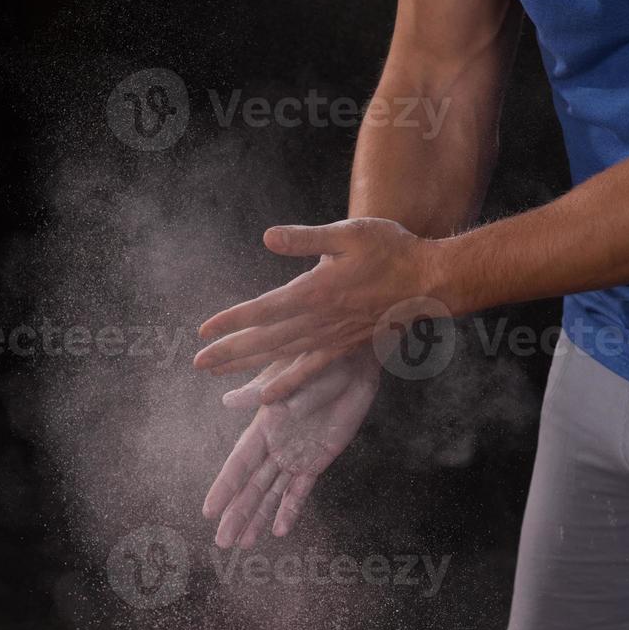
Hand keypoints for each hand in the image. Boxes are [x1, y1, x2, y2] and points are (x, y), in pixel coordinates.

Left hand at [193, 218, 439, 402]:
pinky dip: (286, 384)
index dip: (231, 321)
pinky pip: (310, 371)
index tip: (203, 331)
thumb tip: (267, 237)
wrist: (431, 281)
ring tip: (217, 374)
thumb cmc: (391, 250)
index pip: (263, 309)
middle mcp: (320, 320)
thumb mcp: (348, 233)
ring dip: (247, 367)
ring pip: (282, 356)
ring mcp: (333, 337)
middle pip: (265, 340)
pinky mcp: (345, 347)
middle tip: (197, 363)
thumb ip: (306, 238)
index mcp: (316, 290)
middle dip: (229, 352)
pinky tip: (266, 397)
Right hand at [204, 351, 381, 547]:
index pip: (239, 463)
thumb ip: (262, 394)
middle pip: (252, 486)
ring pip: (272, 493)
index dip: (224, 488)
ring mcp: (296, 454)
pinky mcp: (318, 459)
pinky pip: (301, 490)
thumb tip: (227, 402)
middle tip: (222, 542)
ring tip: (244, 544)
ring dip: (259, 518)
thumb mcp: (289, 376)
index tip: (208, 511)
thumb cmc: (316, 362)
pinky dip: (290, 509)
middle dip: (237, 514)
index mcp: (263, 426)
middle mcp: (275, 445)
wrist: (351, 363)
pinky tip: (280, 531)